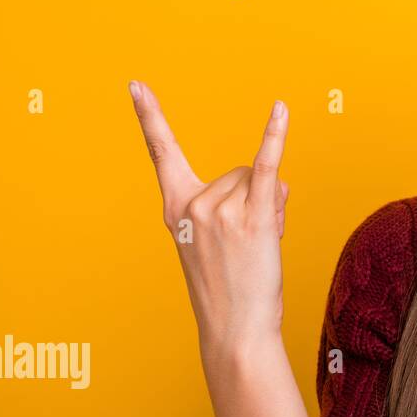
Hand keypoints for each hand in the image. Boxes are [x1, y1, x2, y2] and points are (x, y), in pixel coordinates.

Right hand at [129, 80, 290, 354]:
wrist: (235, 331)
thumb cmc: (230, 289)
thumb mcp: (219, 241)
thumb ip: (239, 203)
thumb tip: (277, 180)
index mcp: (176, 209)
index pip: (162, 154)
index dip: (150, 117)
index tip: (136, 85)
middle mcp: (194, 205)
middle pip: (242, 172)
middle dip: (257, 201)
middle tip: (249, 245)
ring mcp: (221, 211)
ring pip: (265, 180)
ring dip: (273, 208)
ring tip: (261, 247)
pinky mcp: (252, 219)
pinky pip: (268, 167)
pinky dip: (275, 136)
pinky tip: (280, 109)